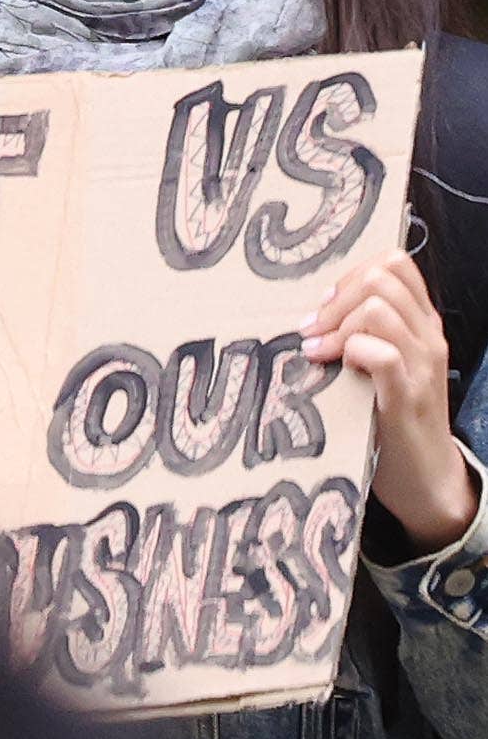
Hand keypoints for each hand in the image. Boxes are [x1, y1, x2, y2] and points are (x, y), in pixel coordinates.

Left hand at [318, 239, 474, 551]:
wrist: (426, 475)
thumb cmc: (391, 417)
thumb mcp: (381, 365)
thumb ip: (362, 334)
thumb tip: (311, 313)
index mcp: (421, 323)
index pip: (396, 264)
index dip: (352, 274)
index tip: (324, 306)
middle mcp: (427, 336)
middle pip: (383, 277)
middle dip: (337, 299)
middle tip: (312, 332)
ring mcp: (421, 364)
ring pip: (379, 309)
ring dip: (337, 328)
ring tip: (317, 354)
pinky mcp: (407, 397)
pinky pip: (383, 354)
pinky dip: (352, 353)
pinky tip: (335, 369)